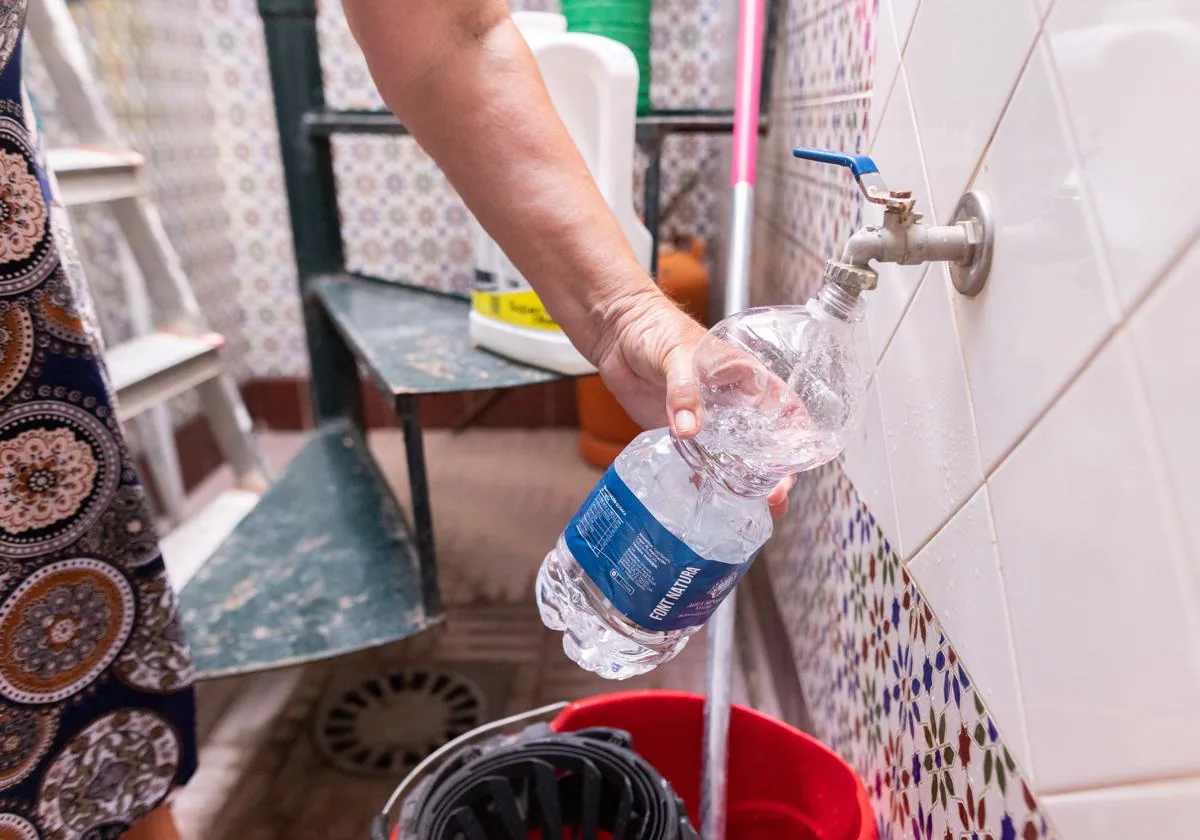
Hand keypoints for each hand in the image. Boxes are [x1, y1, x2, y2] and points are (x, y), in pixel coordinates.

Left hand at [593, 291, 795, 517]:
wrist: (617, 333)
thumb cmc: (655, 328)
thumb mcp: (676, 355)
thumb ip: (684, 389)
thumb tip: (689, 429)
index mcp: (746, 378)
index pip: (786, 409)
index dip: (797, 437)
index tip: (797, 463)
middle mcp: (733, 403)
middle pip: (767, 442)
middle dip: (775, 472)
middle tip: (773, 497)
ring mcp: (709, 421)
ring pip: (737, 457)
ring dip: (747, 483)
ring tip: (753, 509)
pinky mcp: (681, 433)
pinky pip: (701, 462)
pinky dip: (708, 481)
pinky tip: (713, 501)